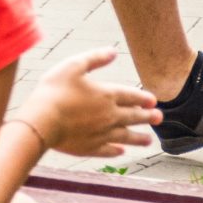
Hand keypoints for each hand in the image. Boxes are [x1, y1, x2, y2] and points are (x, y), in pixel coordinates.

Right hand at [21, 48, 158, 158]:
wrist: (42, 121)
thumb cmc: (55, 90)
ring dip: (138, 138)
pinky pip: (108, 150)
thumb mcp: (73, 66)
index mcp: (106, 94)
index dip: (143, 97)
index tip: (154, 101)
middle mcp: (109, 116)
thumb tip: (113, 51)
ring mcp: (101, 134)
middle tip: (159, 118)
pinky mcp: (90, 148)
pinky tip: (120, 151)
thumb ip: (95, 58)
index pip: (131, 96)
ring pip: (125, 136)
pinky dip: (116, 150)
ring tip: (149, 140)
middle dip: (147, 117)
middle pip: (133, 117)